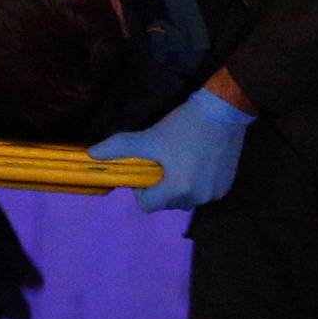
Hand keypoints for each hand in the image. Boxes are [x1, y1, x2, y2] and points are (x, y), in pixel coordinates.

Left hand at [90, 83, 253, 212]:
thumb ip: (120, 148)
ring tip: (181, 161)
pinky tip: (197, 162)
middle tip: (164, 162)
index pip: (147, 206)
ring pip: (185, 199)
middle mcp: (197, 198)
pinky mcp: (226, 188)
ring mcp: (214, 195)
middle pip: (166, 203)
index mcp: (177, 189)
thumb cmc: (183, 126)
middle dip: (161, 187)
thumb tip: (91, 155)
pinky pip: (202, 193)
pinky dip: (196, 183)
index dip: (142, 190)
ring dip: (179, 187)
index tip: (148, 170)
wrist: (223, 112)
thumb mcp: (149, 137)